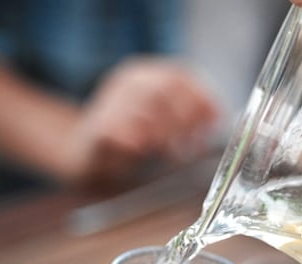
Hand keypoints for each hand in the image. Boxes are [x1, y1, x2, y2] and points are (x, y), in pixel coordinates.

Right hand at [59, 57, 218, 185]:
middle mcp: (127, 81)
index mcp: (146, 73)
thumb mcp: (162, 121)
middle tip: (191, 144)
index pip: (181, 74)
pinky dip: (135, 141)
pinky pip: (118, 130)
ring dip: (164, 133)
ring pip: (145, 109)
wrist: (82, 152)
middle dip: (186, 118)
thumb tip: (218, 115)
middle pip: (166, 89)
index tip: (214, 122)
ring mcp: (108, 101)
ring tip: (170, 152)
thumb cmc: (130, 137)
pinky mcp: (96, 127)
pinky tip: (140, 150)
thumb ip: (188, 115)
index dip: (202, 97)